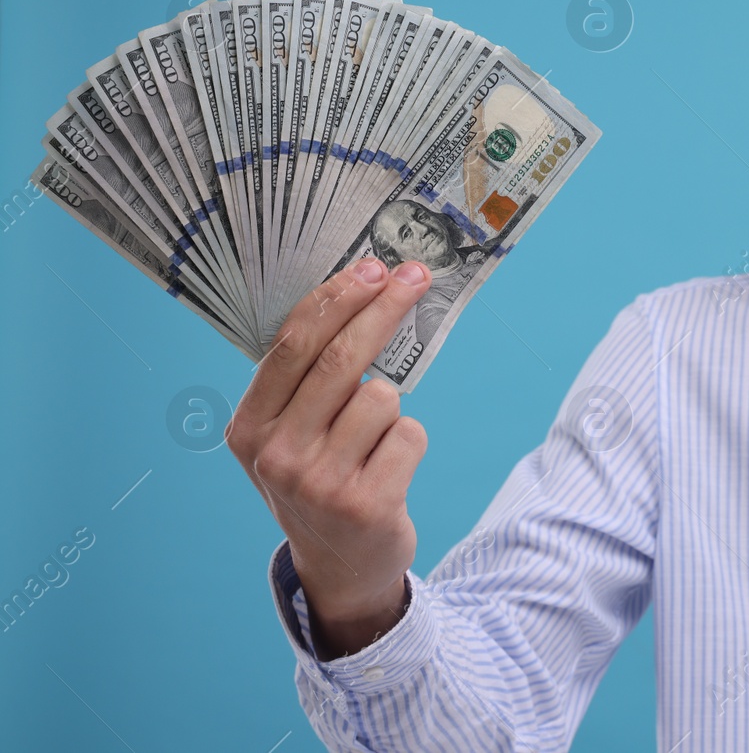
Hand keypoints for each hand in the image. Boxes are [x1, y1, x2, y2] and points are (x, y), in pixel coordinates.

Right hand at [225, 256, 433, 657]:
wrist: (340, 566)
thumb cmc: (320, 478)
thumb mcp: (291, 433)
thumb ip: (308, 377)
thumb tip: (364, 290)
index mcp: (249, 428)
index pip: (293, 346)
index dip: (336, 300)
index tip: (373, 268)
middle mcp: (277, 455)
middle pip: (340, 359)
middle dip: (383, 308)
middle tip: (414, 276)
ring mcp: (320, 483)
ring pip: (383, 397)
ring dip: (391, 408)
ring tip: (373, 443)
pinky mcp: (367, 504)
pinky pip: (410, 433)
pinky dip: (409, 441)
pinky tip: (388, 469)